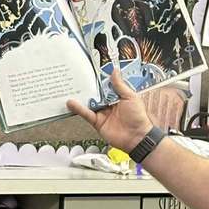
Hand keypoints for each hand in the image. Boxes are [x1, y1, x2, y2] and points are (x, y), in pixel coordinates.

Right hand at [67, 69, 187, 152]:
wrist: (137, 137)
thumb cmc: (138, 117)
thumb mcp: (130, 97)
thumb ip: (120, 85)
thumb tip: (115, 71)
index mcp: (118, 97)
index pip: (106, 86)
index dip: (99, 79)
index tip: (89, 71)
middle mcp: (109, 104)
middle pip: (95, 94)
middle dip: (87, 87)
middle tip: (76, 77)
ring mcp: (103, 113)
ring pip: (89, 103)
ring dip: (80, 97)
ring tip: (70, 87)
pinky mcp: (97, 122)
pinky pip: (87, 114)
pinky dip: (78, 109)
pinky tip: (71, 103)